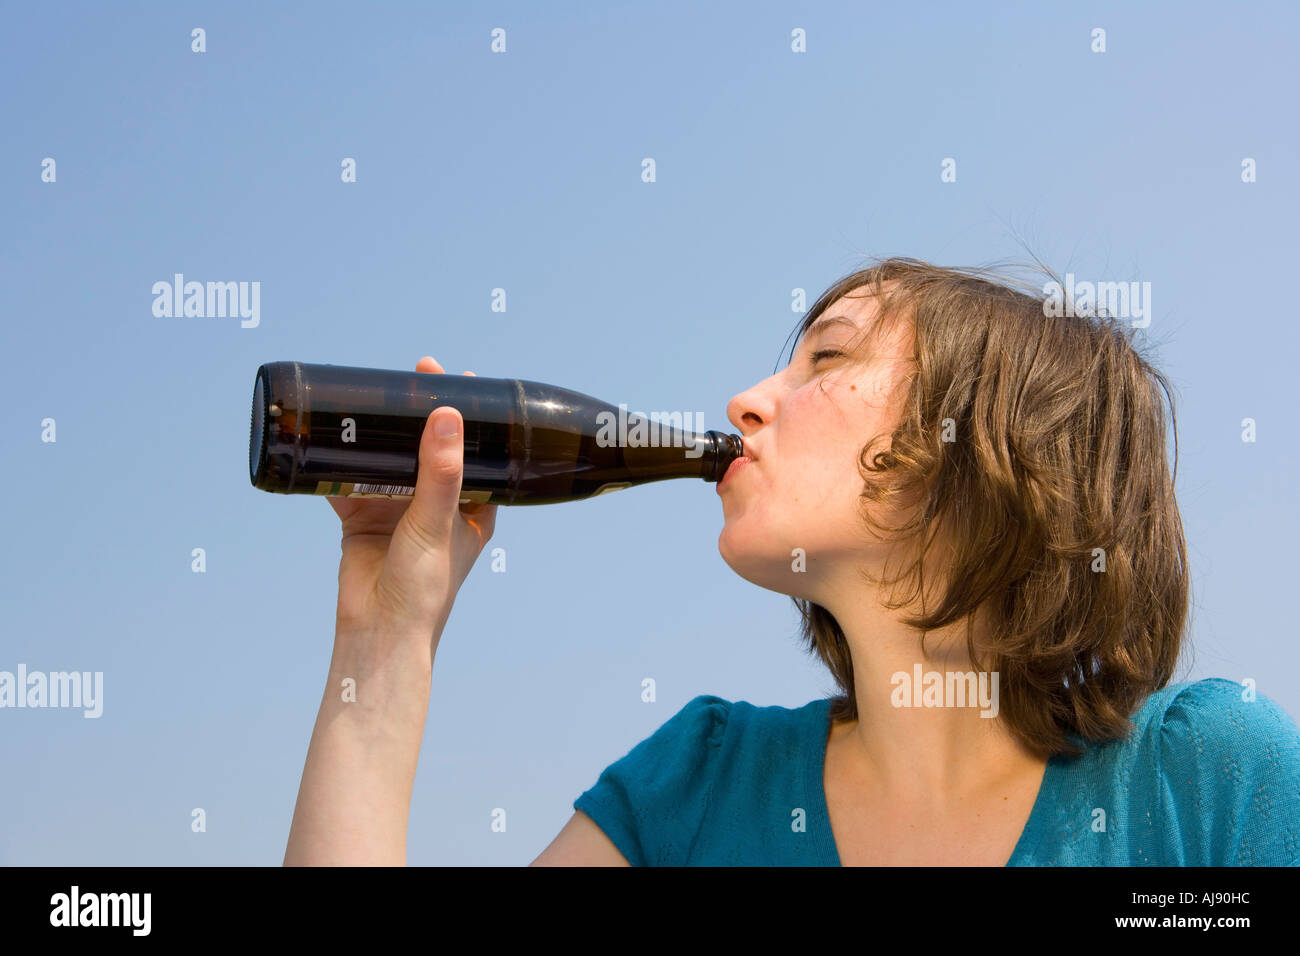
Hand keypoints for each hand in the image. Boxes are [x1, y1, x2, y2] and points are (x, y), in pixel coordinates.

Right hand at [327, 356, 497, 648]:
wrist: (378, 633)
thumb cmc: (424, 589)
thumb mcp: (437, 522)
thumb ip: (441, 472)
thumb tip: (447, 416)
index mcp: (472, 509)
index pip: (476, 451)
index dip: (470, 416)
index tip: (459, 378)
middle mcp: (438, 507)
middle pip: (431, 449)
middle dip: (422, 415)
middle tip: (414, 375)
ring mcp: (399, 512)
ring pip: (391, 461)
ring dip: (383, 434)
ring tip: (375, 398)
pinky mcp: (363, 521)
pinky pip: (351, 483)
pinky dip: (342, 464)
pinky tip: (334, 438)